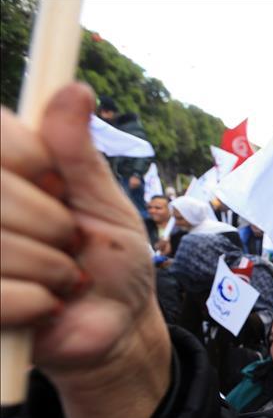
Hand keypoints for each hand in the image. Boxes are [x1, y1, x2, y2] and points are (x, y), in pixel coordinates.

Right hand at [1, 84, 169, 417]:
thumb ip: (78, 154)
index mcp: (1, 172)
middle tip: (70, 242)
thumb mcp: (104, 202)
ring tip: (62, 277)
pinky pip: (0, 293)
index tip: (60, 186)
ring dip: (52, 269)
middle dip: (54, 224)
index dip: (35, 161)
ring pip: (1, 244)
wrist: (116, 326)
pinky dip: (40, 303)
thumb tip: (74, 90)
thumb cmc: (109, 259)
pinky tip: (47, 306)